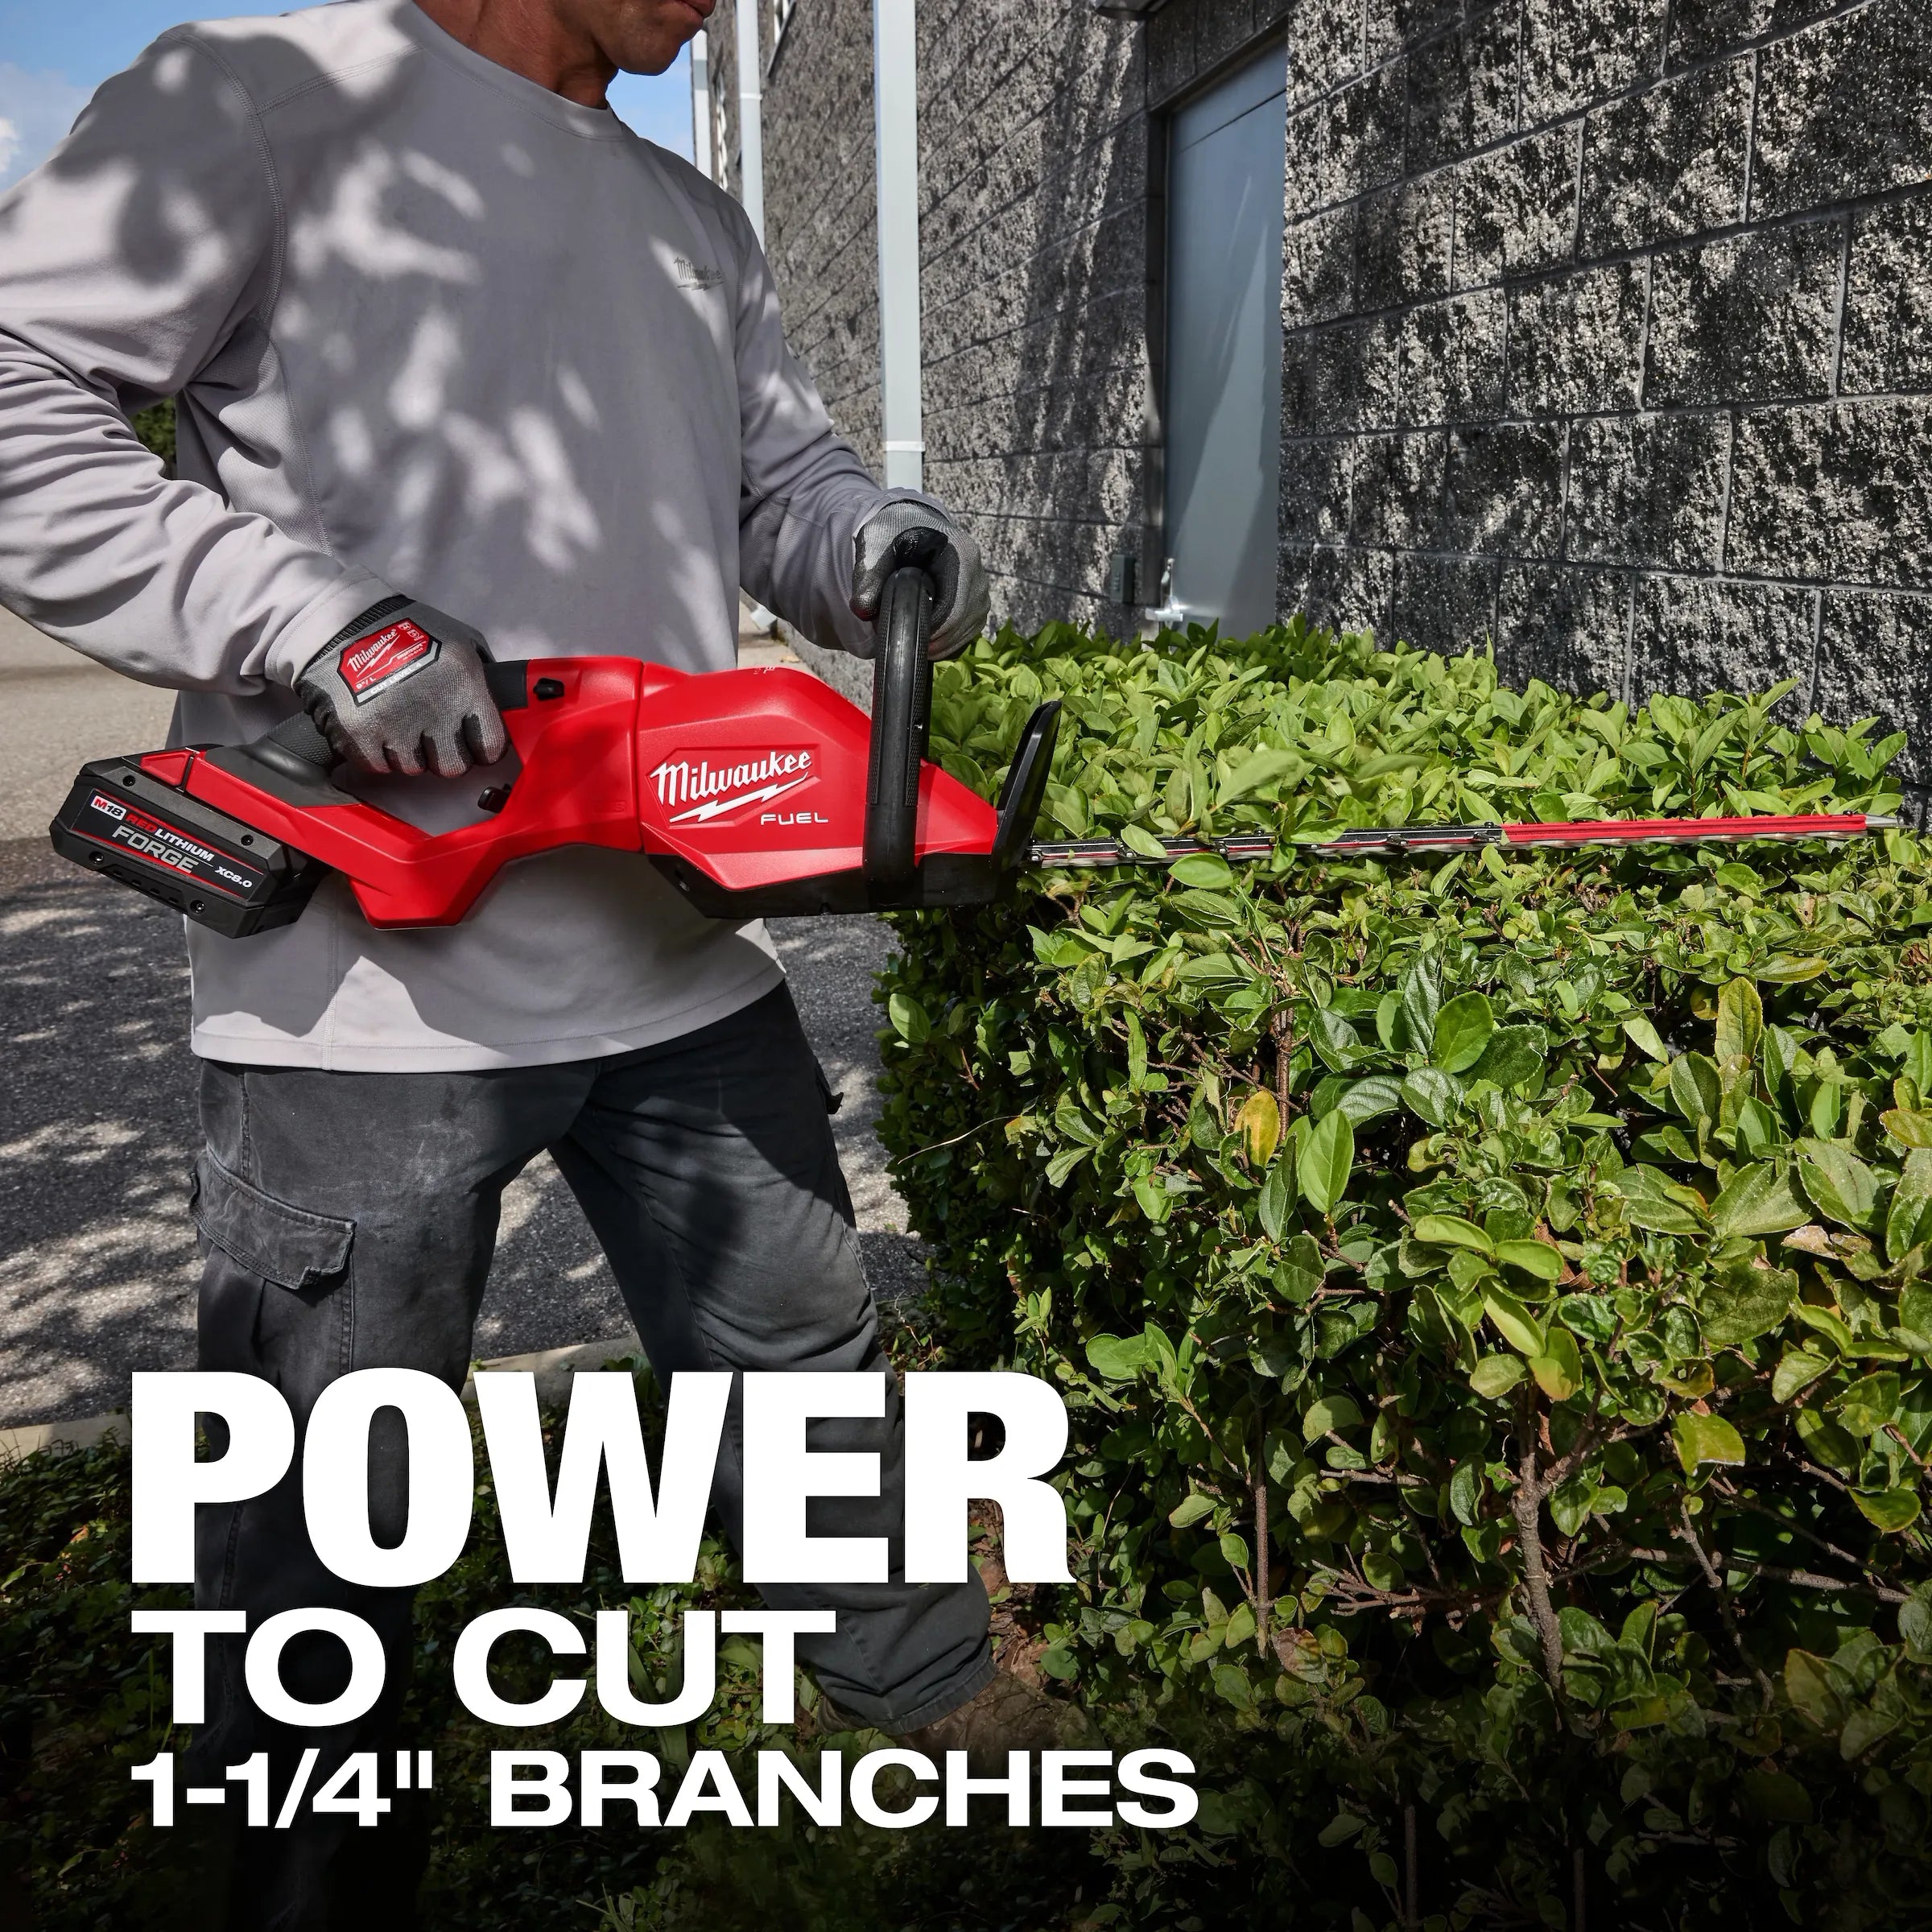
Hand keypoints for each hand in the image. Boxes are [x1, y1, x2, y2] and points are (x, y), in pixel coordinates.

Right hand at [296, 598, 506, 777]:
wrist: (341, 618)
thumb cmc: (408, 629)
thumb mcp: (460, 640)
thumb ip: (485, 676)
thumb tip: (505, 710)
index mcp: (464, 682)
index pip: (490, 746)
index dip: (481, 748)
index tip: (473, 743)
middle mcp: (432, 706)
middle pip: (452, 767)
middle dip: (444, 755)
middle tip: (431, 735)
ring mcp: (394, 722)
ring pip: (412, 768)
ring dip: (407, 752)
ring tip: (398, 722)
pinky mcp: (359, 733)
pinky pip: (376, 766)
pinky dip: (375, 753)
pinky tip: (375, 725)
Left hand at [850, 498, 990, 660]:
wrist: (911, 524)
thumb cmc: (895, 534)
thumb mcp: (875, 547)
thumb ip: (868, 577)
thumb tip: (862, 609)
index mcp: (959, 555)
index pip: (951, 610)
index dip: (927, 629)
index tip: (903, 633)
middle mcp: (977, 573)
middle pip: (959, 625)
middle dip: (929, 637)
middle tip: (902, 636)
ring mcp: (981, 590)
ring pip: (964, 632)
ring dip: (937, 641)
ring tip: (911, 630)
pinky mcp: (980, 604)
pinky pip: (966, 633)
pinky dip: (945, 639)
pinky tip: (925, 630)